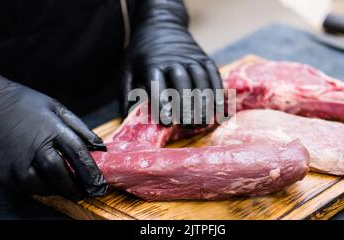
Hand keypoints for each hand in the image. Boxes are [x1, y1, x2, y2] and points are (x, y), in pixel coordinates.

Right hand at [0, 57, 107, 198]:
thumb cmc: (23, 103)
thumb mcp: (55, 107)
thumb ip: (79, 128)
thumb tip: (99, 147)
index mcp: (51, 129)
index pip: (78, 155)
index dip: (91, 173)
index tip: (99, 184)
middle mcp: (33, 147)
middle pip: (60, 175)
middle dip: (75, 188)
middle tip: (84, 193)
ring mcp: (15, 162)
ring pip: (41, 186)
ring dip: (56, 190)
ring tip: (64, 188)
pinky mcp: (0, 172)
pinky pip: (23, 188)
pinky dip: (36, 189)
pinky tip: (43, 182)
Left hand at [120, 0, 222, 126]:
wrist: (161, 24)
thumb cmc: (142, 54)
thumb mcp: (127, 69)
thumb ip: (126, 93)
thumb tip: (127, 118)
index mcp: (151, 64)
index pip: (157, 85)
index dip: (161, 104)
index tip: (165, 122)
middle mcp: (173, 60)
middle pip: (182, 83)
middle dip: (185, 105)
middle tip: (186, 124)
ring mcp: (191, 58)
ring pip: (201, 80)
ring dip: (203, 102)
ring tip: (202, 122)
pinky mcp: (204, 58)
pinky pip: (213, 76)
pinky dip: (217, 93)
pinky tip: (217, 109)